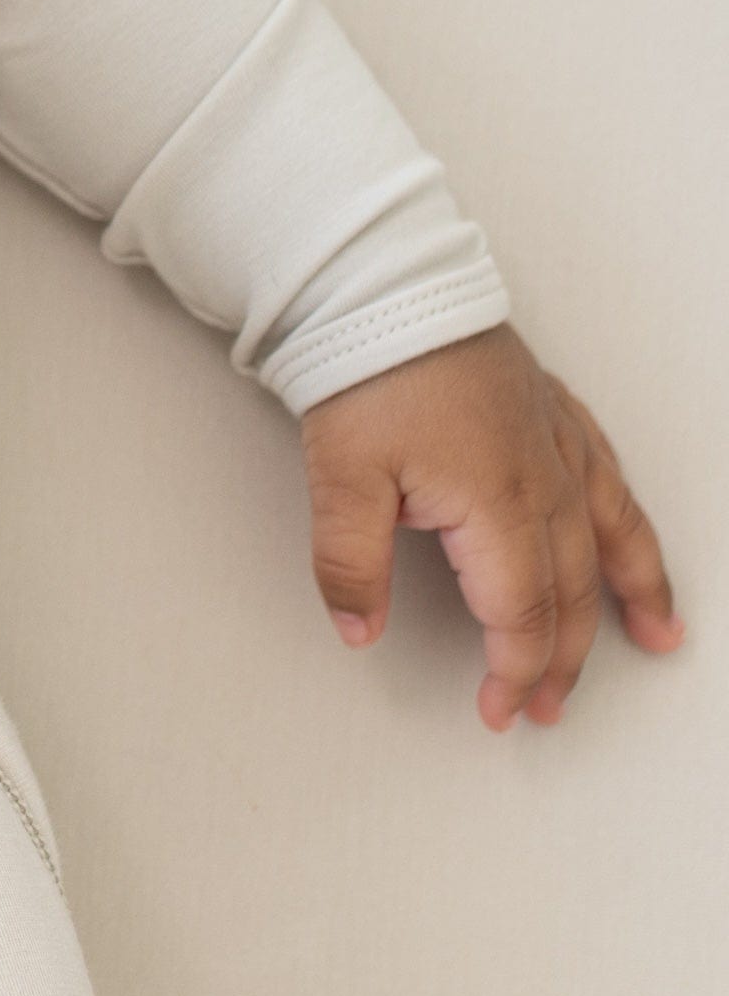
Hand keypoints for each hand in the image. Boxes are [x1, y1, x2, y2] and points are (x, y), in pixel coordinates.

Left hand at [302, 323, 685, 729]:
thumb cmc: (367, 372)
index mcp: (498, 507)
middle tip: (549, 706)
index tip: (499, 710)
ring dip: (631, 596)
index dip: (514, 671)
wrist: (387, 286)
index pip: (519, 615)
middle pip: (568, 592)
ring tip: (657, 640)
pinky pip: (612, 483)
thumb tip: (357, 630)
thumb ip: (349, 564)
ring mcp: (557, 445)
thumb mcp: (339, 476)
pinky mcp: (553, 414)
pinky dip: (633, 525)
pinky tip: (636, 541)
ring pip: (611, 539)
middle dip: (564, 659)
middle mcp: (545, 482)